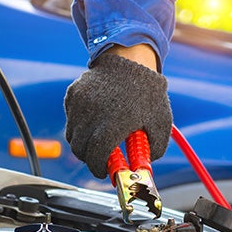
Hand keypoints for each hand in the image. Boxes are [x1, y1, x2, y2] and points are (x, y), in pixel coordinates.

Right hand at [64, 50, 171, 178]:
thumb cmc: (148, 92)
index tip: (104, 172)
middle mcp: (91, 116)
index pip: (96, 158)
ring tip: (99, 137)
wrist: (130, 58)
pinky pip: (71, 118)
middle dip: (90, 158)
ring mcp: (79, 105)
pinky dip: (79, 123)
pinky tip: (96, 116)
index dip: (99, 169)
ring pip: (72, 136)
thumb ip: (154, 149)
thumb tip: (144, 167)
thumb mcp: (160, 123)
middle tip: (101, 158)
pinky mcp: (72, 96)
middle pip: (80, 150)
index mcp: (112, 126)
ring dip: (83, 142)